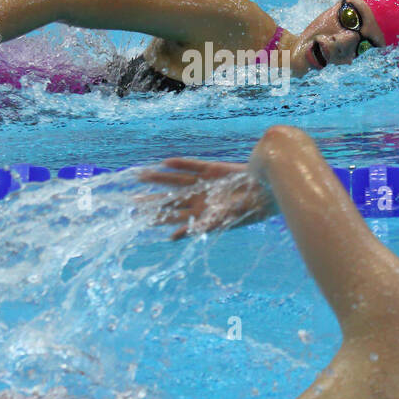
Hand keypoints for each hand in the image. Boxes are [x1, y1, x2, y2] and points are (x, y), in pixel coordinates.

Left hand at [138, 158, 273, 239]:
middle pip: (169, 199)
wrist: (268, 192)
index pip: (172, 217)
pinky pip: (193, 166)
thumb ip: (197, 227)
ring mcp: (205, 183)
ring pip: (176, 180)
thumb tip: (172, 237)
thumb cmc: (247, 211)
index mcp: (200, 215)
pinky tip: (165, 162)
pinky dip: (180, 164)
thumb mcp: (221, 221)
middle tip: (130, 200)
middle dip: (151, 199)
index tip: (136, 218)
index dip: (155, 217)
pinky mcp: (213, 169)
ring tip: (140, 175)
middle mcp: (199, 199)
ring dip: (159, 178)